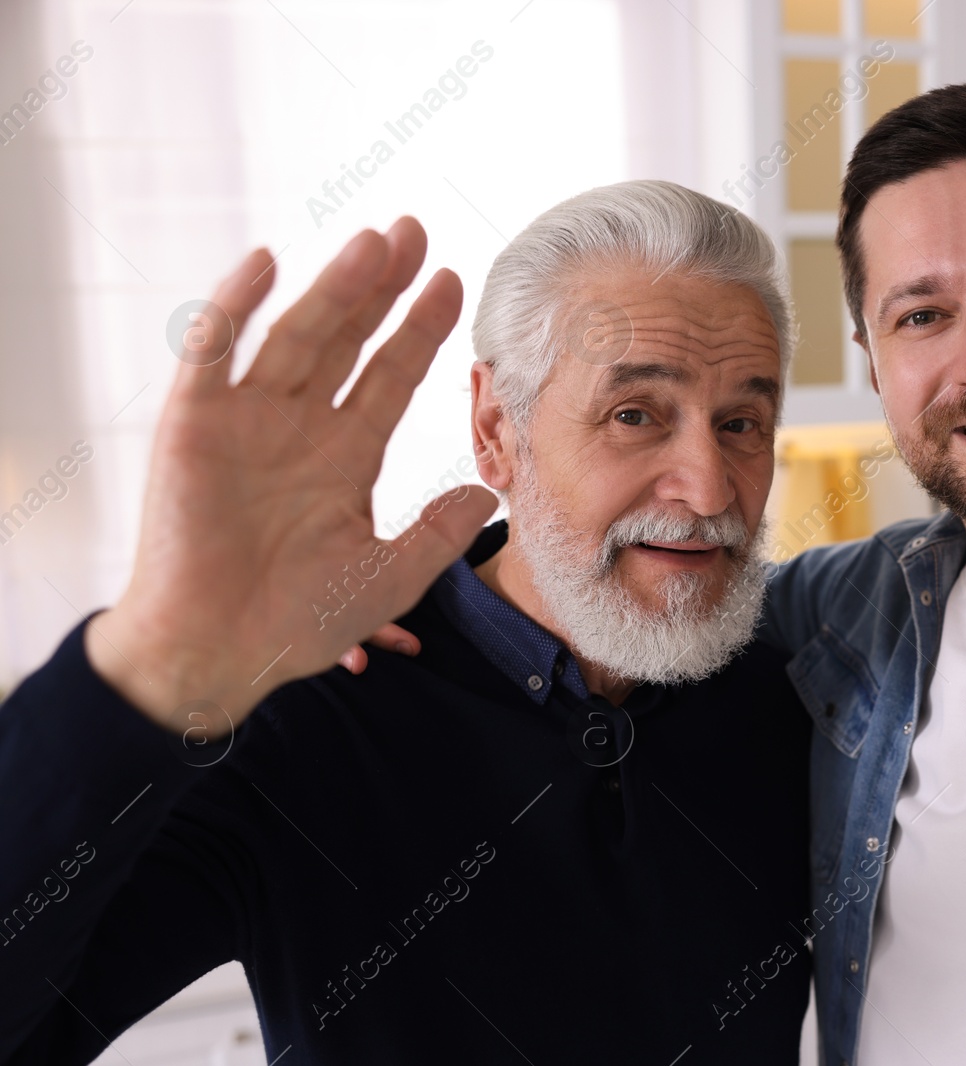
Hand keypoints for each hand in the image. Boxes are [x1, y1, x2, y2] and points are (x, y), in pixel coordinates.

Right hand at [86, 219, 496, 734]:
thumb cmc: (296, 621)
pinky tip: (266, 263)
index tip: (452, 282)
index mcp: (345, 454)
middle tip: (414, 229)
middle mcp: (299, 425)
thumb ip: (437, 534)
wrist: (216, 651)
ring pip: (295, 335)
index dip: (420, 329)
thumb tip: (488, 494)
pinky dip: (232, 306)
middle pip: (348, 338)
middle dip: (381, 286)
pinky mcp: (192, 424)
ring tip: (373, 242)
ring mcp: (246, 419)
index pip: (392, 374)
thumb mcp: (387, 576)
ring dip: (332, 288)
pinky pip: (212, 353)